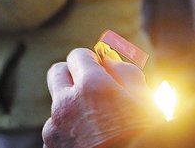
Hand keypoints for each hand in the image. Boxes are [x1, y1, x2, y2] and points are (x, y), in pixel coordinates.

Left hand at [42, 48, 157, 147]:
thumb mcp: (145, 101)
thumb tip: (108, 58)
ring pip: (57, 104)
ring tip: (95, 124)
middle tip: (88, 86)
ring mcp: (54, 127)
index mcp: (91, 86)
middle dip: (71, 74)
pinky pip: (56, 129)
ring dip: (71, 106)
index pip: (78, 55)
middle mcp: (66, 103)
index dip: (91, 61)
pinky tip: (89, 141)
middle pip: (56, 72)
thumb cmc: (143, 138)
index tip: (99, 69)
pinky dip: (68, 130)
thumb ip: (124, 71)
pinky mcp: (50, 146)